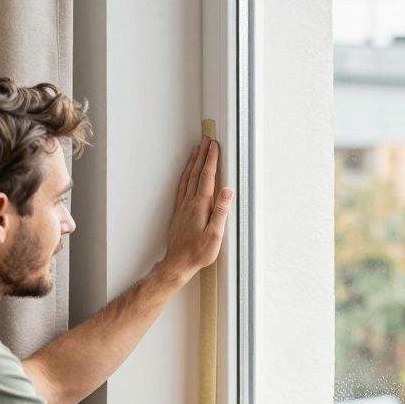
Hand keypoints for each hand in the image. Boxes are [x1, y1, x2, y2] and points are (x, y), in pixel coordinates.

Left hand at [157, 137, 233, 282]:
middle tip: (206, 140)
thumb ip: (221, 211)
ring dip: (192, 162)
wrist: (177, 263)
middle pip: (197, 173)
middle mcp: (189, 202)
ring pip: (188, 178)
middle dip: (202, 155)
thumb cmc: (198, 252)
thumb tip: (227, 191)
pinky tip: (186, 173)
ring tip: (196, 150)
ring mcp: (182, 206)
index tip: (214, 146)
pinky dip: (185, 175)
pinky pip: (181, 187)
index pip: (207, 177)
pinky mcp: (179, 212)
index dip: (211, 160)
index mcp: (200, 206)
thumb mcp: (215, 235)